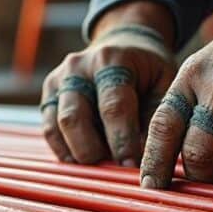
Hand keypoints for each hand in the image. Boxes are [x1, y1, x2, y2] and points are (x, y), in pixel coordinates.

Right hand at [40, 0, 177, 165]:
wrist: (123, 43)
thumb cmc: (148, 69)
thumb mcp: (163, 83)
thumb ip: (154, 117)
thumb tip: (145, 156)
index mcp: (111, 60)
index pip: (113, 107)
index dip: (122, 140)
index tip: (131, 166)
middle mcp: (78, 67)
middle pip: (75, 118)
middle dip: (93, 151)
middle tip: (113, 169)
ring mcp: (59, 80)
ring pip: (57, 126)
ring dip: (78, 153)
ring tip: (101, 163)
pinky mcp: (49, 94)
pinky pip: (49, 130)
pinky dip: (65, 150)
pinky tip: (85, 158)